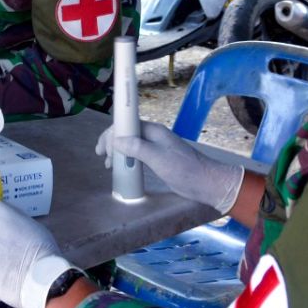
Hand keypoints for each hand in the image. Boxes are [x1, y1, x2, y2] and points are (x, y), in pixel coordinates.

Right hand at [95, 121, 244, 214]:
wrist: (205, 183)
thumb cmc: (184, 169)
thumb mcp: (158, 158)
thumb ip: (137, 147)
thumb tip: (116, 140)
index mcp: (153, 131)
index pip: (126, 125)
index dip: (112, 133)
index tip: (103, 148)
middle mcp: (153, 136)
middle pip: (126, 133)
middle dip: (111, 142)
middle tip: (102, 156)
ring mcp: (155, 148)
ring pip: (130, 144)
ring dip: (117, 151)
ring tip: (108, 164)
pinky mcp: (157, 159)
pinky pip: (136, 154)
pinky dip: (126, 158)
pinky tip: (122, 167)